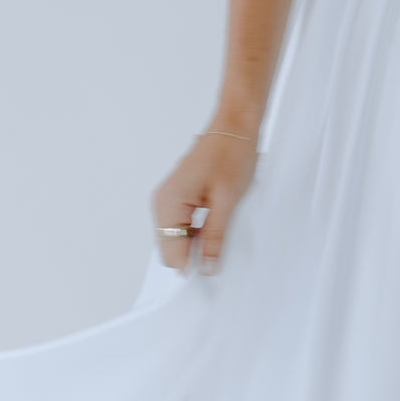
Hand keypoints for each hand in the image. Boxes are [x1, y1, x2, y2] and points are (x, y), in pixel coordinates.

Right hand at [151, 123, 260, 273]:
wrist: (236, 126)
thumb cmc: (231, 155)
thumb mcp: (226, 203)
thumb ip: (213, 238)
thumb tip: (205, 268)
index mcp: (168, 203)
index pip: (171, 253)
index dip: (191, 267)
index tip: (210, 274)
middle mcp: (163, 202)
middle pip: (170, 246)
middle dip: (192, 255)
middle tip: (219, 255)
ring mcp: (170, 198)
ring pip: (177, 236)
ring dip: (196, 242)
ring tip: (220, 236)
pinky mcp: (180, 195)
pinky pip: (183, 223)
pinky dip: (197, 230)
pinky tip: (216, 226)